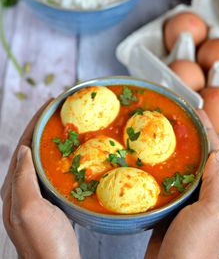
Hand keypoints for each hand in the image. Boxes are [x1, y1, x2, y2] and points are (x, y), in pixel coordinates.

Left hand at [1, 101, 80, 258]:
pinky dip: (62, 158)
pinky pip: (53, 173)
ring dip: (52, 141)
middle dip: (43, 128)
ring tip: (66, 127)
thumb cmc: (44, 243)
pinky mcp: (50, 204)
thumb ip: (23, 179)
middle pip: (31, 150)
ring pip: (43, 160)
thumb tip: (22, 149)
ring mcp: (37, 197)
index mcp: (14, 189)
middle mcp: (22, 190)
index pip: (23, 147)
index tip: (48, 105)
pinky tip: (73, 156)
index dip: (34, 124)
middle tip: (58, 111)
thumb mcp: (29, 210)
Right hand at [145, 109, 218, 258]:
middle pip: (202, 159)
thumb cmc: (195, 248)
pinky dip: (166, 168)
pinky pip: (172, 182)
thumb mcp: (213, 214)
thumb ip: (216, 184)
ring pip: (186, 168)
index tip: (198, 113)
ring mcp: (191, 203)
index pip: (217, 156)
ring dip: (179, 150)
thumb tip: (214, 156)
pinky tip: (156, 161)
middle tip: (182, 119)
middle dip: (194, 137)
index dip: (209, 132)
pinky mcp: (174, 208)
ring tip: (168, 134)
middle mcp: (210, 198)